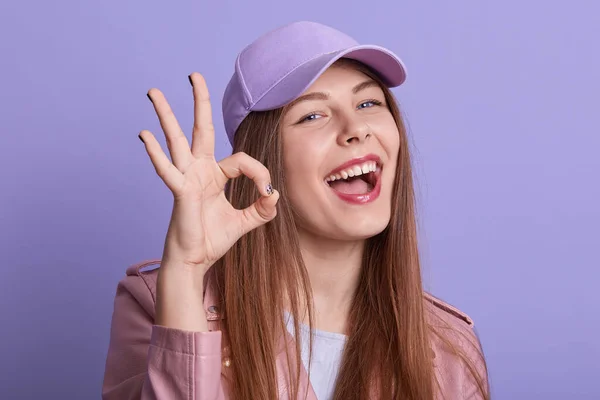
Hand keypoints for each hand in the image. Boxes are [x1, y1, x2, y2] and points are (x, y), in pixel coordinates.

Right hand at [139, 73, 278, 275]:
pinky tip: (145, 135)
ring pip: (177, 141)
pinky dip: (156, 154)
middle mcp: (199, 171)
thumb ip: (262, 208)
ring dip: (166, 115)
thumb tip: (275, 195)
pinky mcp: (179, 193)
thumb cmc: (214, 239)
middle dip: (199, 101)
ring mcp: (186, 179)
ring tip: (154, 92)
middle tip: (194, 74)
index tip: (267, 193)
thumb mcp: (247, 222)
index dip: (259, 173)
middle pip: (200, 129)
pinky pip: (168, 171)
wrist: (196, 261)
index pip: (242, 160)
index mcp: (215, 175)